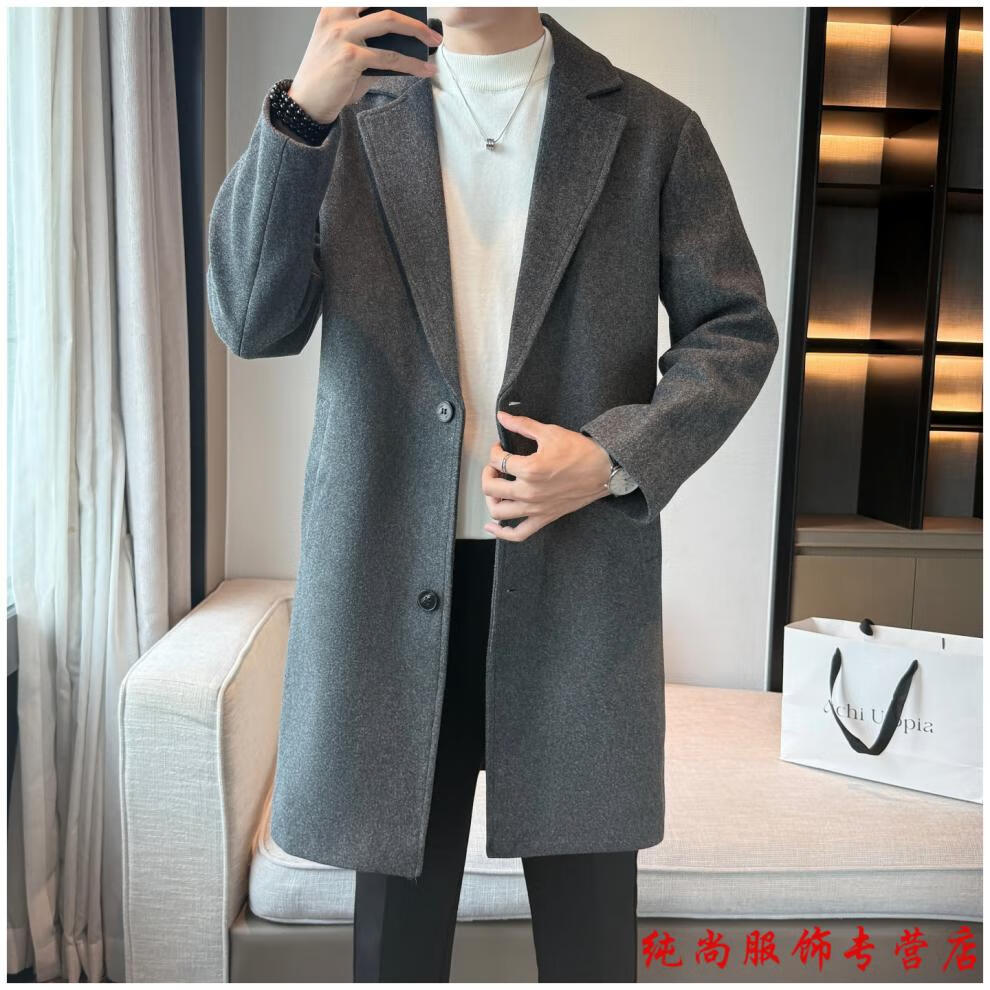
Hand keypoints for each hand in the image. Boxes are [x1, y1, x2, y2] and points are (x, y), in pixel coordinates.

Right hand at [288, 7, 441, 123]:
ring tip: (434, 42)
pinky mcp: (350, 57)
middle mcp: (337, 15)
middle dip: (412, 14)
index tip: (414, 2)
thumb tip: (405, 43)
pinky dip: (412, 64)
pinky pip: (390, 58)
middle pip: (384, 3)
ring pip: (390, 23)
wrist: (307, 103)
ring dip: (418, 31)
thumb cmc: (328, 77)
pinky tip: (424, 70)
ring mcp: (342, 34)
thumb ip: (371, 42)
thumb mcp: (346, 50)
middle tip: (431, 27)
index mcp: (334, 8)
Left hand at [481, 411, 612, 541]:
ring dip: (491, 499)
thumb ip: (522, 425)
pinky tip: (492, 526)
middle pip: (490, 488)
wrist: (603, 470)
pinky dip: (502, 533)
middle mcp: (529, 492)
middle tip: (496, 466)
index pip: (497, 460)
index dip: (494, 451)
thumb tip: (502, 416)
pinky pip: (518, 533)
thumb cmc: (580, 451)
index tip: (500, 447)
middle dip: (488, 473)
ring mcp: (536, 508)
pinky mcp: (544, 518)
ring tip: (496, 488)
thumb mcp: (550, 432)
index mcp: (529, 469)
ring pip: (498, 512)